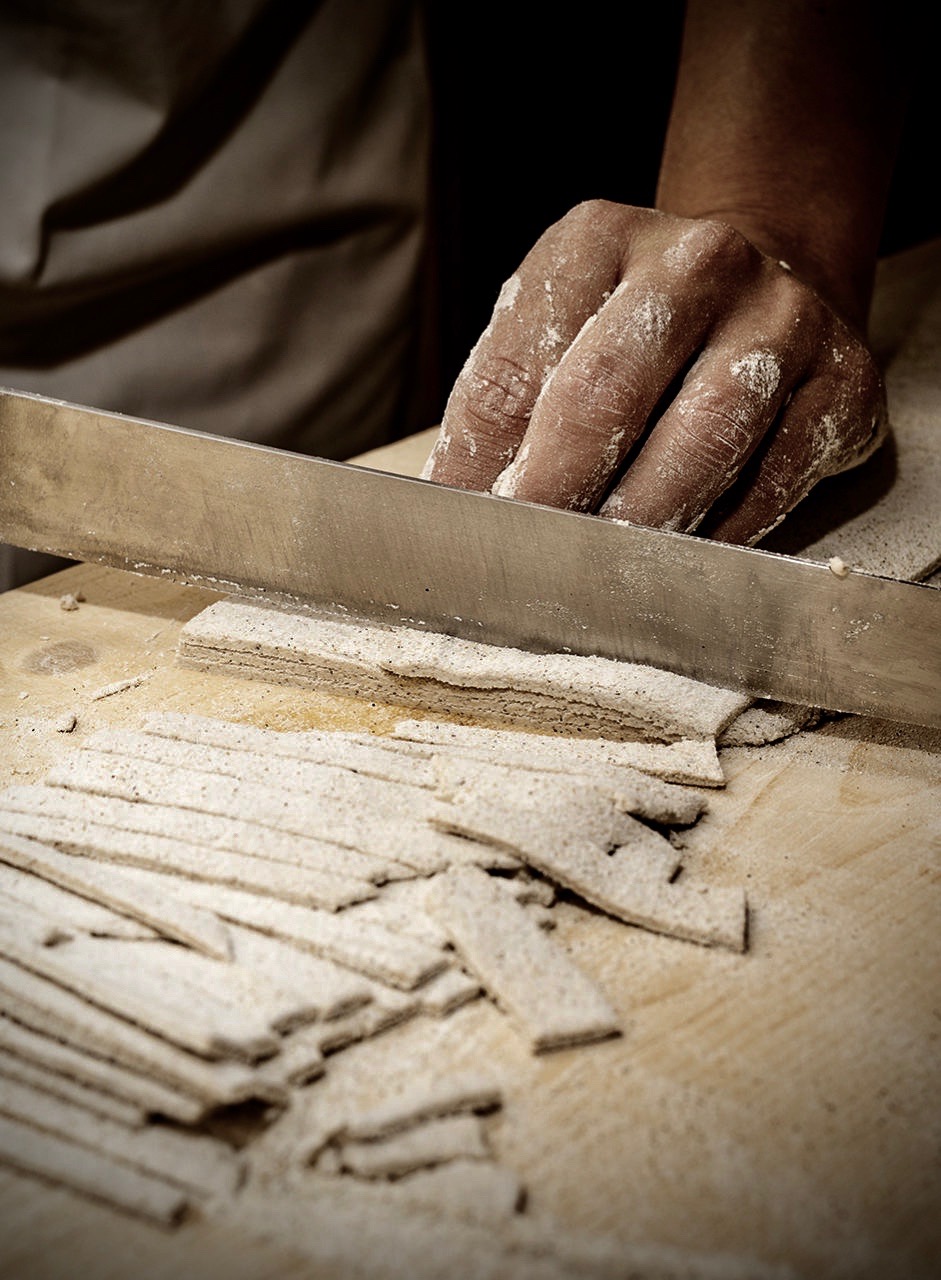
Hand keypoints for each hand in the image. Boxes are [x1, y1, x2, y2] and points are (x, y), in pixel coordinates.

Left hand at [422, 201, 885, 543]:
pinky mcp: (844, 381)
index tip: (460, 529)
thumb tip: (451, 505)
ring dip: (644, 517)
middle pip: (608, 388)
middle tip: (524, 557)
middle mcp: (698, 263)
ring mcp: (782, 317)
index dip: (479, 459)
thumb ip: (504, 409)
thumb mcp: (557, 332)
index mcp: (599, 240)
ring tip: (600, 572)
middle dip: (556, 488)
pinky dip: (721, 532)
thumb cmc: (637, 327)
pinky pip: (775, 477)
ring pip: (704, 434)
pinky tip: (680, 563)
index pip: (519, 363)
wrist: (775, 276)